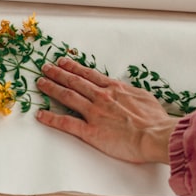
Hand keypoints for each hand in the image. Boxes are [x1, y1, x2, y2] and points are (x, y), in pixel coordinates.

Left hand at [35, 57, 179, 163]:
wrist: (155, 134)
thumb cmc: (155, 119)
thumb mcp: (143, 97)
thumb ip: (129, 93)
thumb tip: (126, 92)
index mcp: (114, 88)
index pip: (88, 74)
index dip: (73, 67)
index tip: (63, 62)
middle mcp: (101, 97)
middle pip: (74, 81)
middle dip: (58, 73)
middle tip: (45, 67)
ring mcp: (94, 113)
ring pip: (68, 96)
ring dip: (52, 88)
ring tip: (41, 83)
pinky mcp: (90, 131)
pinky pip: (66, 123)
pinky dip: (52, 118)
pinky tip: (41, 115)